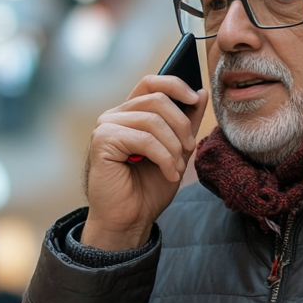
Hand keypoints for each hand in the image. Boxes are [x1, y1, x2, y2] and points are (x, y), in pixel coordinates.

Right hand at [81, 75, 207, 250]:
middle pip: (157, 99)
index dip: (175, 84)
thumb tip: (200, 93)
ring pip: (153, 119)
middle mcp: (115, 115)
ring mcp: (106, 126)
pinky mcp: (102, 141)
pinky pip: (144, 138)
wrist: (130, 219)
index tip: (195, 99)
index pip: (151, 82)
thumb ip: (186, 122)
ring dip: (173, 146)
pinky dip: (164, 157)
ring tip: (177, 168)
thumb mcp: (177, 150)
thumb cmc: (148, 188)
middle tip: (188, 150)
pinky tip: (169, 173)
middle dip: (181, 125)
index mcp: (130, 114)